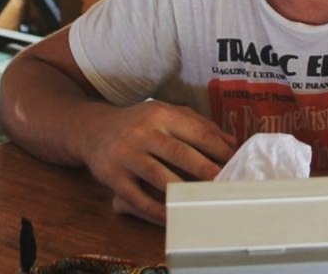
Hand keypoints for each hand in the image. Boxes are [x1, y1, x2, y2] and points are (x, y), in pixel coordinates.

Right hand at [82, 101, 236, 222]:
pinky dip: (155, 209)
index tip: (234, 162)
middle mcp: (143, 132)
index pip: (194, 131)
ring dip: (182, 190)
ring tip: (201, 200)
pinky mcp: (112, 176)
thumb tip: (231, 141)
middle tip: (223, 182)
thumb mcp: (166, 113)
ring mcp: (126, 155)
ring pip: (157, 175)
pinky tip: (171, 215)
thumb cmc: (139, 123)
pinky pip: (136, 197)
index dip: (217, 147)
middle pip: (178, 152)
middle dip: (203, 168)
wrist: (93, 130)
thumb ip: (198, 123)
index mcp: (161, 114)